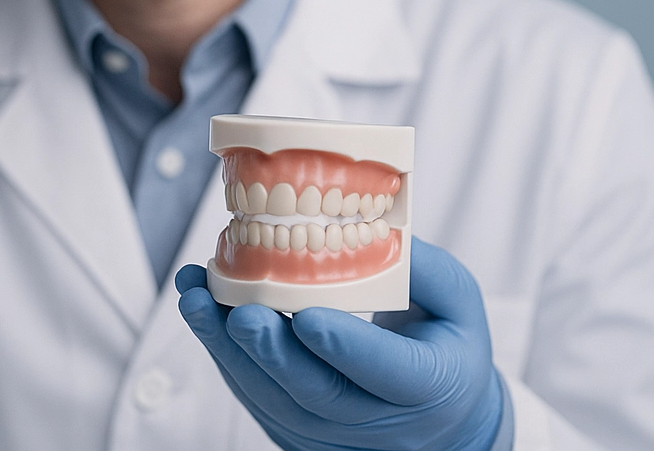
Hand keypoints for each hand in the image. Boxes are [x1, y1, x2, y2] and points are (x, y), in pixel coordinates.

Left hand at [176, 238, 504, 450]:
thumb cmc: (444, 343)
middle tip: (240, 314)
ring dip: (229, 350)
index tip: (309, 317)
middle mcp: (381, 421)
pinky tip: (200, 311)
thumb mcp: (458, 303)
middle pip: (319, 394)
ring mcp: (336, 434)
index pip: (388, 372)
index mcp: (431, 385)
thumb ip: (424, 268)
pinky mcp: (299, 432)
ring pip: (276, 399)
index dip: (347, 347)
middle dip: (273, 352)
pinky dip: (224, 356)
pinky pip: (256, 398)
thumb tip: (371, 223)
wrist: (439, 417)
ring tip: (195, 299)